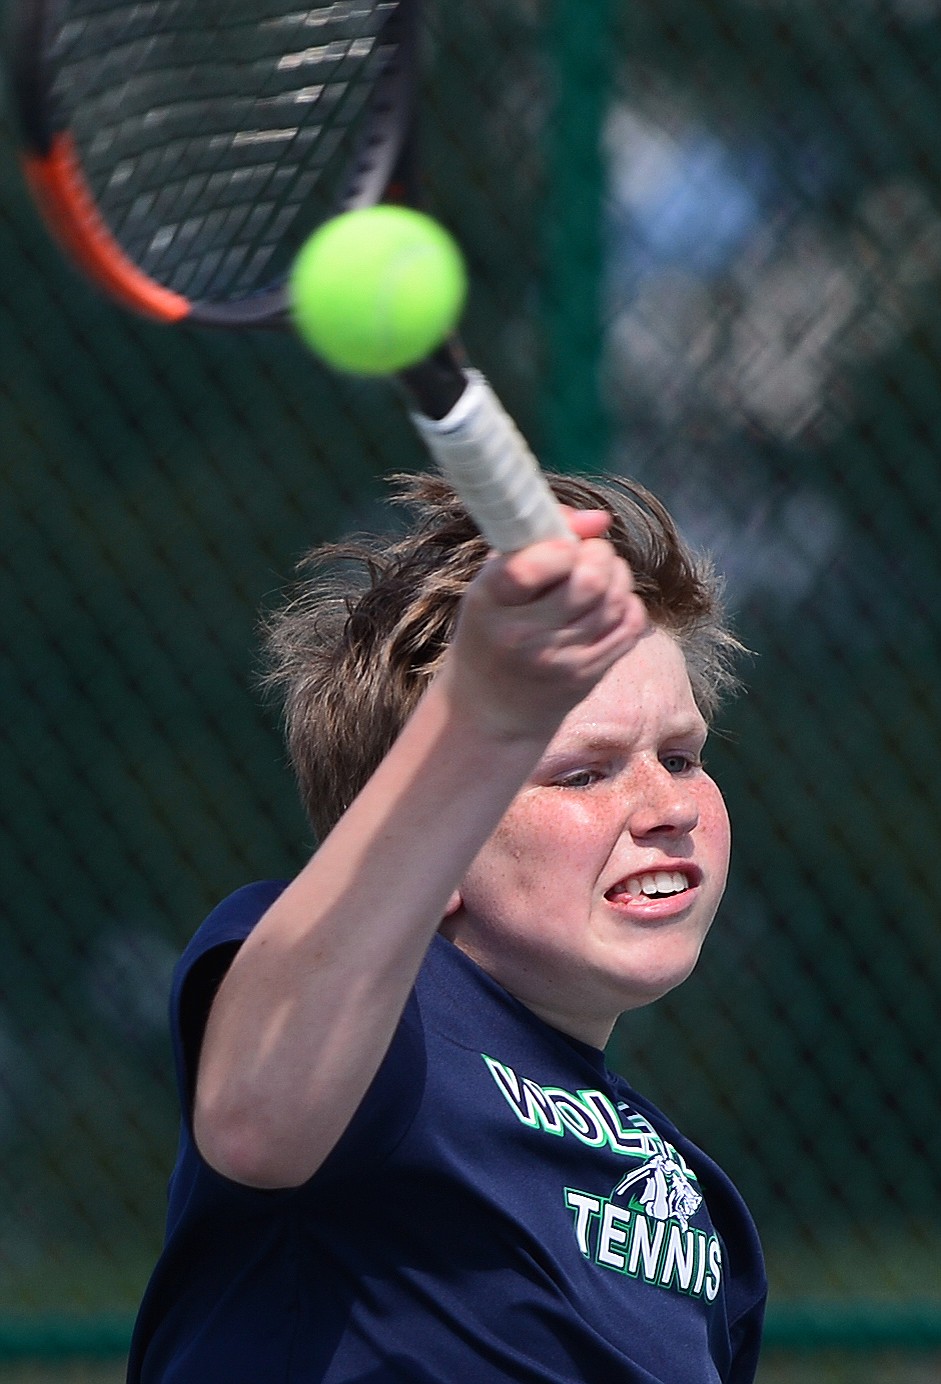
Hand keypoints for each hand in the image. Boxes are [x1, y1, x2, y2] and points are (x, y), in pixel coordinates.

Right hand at [442, 508, 648, 740]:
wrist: (493, 707)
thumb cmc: (493, 628)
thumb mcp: (494, 581)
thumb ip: (536, 536)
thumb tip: (600, 518)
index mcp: (489, 603)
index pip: (530, 567)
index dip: (561, 545)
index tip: (565, 543)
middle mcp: (523, 636)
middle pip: (588, 581)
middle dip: (599, 554)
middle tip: (589, 553)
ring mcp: (560, 660)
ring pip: (615, 599)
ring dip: (617, 574)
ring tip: (601, 572)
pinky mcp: (588, 674)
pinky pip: (630, 624)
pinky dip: (628, 603)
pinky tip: (609, 602)